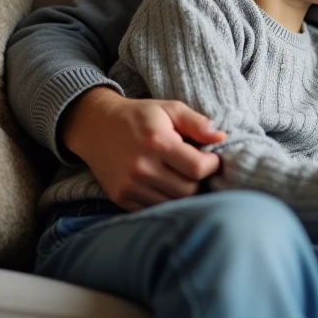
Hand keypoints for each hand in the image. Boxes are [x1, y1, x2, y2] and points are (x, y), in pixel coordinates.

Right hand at [63, 86, 225, 210]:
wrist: (96, 127)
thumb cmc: (139, 116)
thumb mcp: (169, 108)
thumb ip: (196, 122)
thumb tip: (221, 138)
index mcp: (157, 142)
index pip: (198, 168)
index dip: (213, 164)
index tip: (212, 157)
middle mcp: (142, 168)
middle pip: (189, 190)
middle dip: (201, 180)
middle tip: (199, 167)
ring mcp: (129, 186)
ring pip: (174, 203)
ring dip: (185, 192)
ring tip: (183, 175)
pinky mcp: (121, 198)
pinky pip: (155, 209)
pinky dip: (167, 201)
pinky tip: (167, 184)